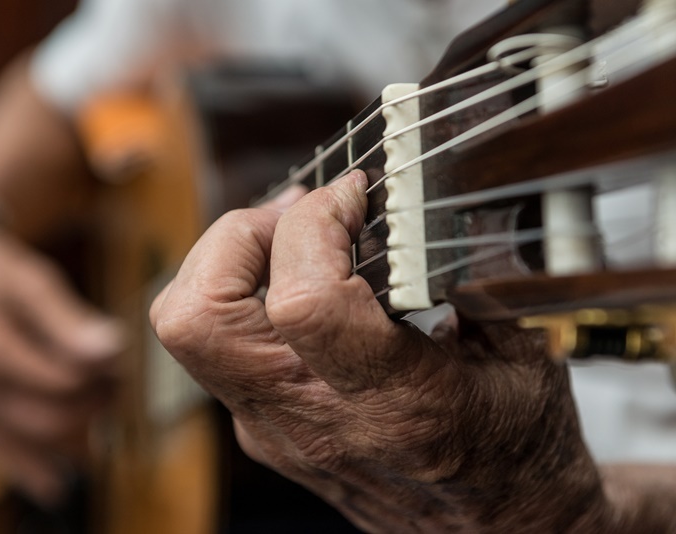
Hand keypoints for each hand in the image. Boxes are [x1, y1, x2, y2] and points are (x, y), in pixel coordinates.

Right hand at [0, 200, 123, 504]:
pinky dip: (32, 470)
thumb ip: (69, 319)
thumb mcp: (29, 280)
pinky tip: (59, 484)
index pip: (68, 380)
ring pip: (35, 441)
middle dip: (96, 403)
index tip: (127, 357)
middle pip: (55, 417)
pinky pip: (1, 453)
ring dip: (78, 433)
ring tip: (105, 404)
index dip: (106, 372)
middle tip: (121, 381)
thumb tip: (114, 348)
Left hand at [150, 171, 608, 531]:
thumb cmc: (519, 449)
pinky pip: (221, 347)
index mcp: (396, 403)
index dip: (316, 223)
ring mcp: (277, 431)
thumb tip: (433, 197)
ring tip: (288, 237)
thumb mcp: (525, 354)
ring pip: (189, 330)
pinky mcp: (264, 431)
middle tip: (294, 214)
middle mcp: (316, 421)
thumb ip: (476, 274)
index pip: (303, 300)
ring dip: (225, 261)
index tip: (353, 195)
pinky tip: (299, 282)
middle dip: (233, 236)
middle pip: (196, 319)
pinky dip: (245, 295)